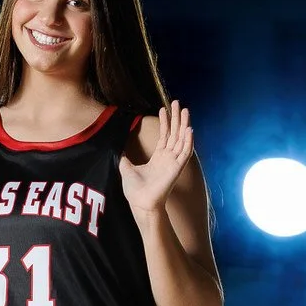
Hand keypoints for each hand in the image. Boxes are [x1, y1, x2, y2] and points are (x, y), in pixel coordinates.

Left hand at [119, 101, 192, 216]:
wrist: (140, 203)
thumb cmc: (135, 190)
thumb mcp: (126, 168)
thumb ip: (124, 157)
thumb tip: (117, 148)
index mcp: (158, 158)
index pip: (164, 136)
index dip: (165, 122)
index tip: (164, 109)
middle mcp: (168, 158)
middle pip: (175, 134)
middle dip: (176, 118)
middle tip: (178, 103)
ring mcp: (173, 163)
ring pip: (182, 139)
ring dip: (184, 125)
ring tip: (185, 110)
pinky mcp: (177, 168)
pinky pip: (185, 152)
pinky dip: (188, 141)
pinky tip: (189, 130)